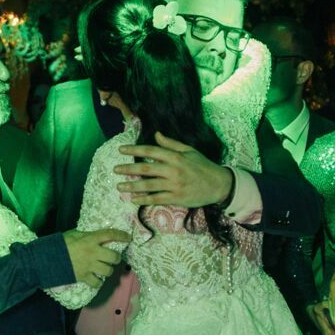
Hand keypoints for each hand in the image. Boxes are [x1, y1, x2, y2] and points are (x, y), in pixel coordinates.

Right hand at [64, 228, 129, 286]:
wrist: (47, 259)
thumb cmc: (59, 244)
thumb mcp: (73, 234)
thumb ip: (85, 235)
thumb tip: (94, 237)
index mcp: (90, 240)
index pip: (110, 235)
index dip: (122, 235)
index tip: (128, 237)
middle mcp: (93, 253)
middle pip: (114, 257)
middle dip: (116, 258)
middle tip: (113, 258)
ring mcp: (90, 266)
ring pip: (108, 271)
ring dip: (108, 270)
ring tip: (104, 269)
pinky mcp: (84, 277)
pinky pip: (98, 283)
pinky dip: (98, 282)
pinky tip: (96, 279)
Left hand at [115, 132, 233, 207]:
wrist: (219, 185)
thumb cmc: (203, 166)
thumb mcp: (189, 151)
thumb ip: (171, 144)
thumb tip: (156, 135)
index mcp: (175, 157)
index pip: (151, 151)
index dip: (134, 150)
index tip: (121, 150)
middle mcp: (173, 171)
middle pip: (146, 169)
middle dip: (128, 169)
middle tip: (115, 169)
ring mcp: (174, 186)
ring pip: (148, 185)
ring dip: (132, 186)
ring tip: (119, 186)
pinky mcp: (176, 198)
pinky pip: (156, 199)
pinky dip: (143, 199)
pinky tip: (133, 199)